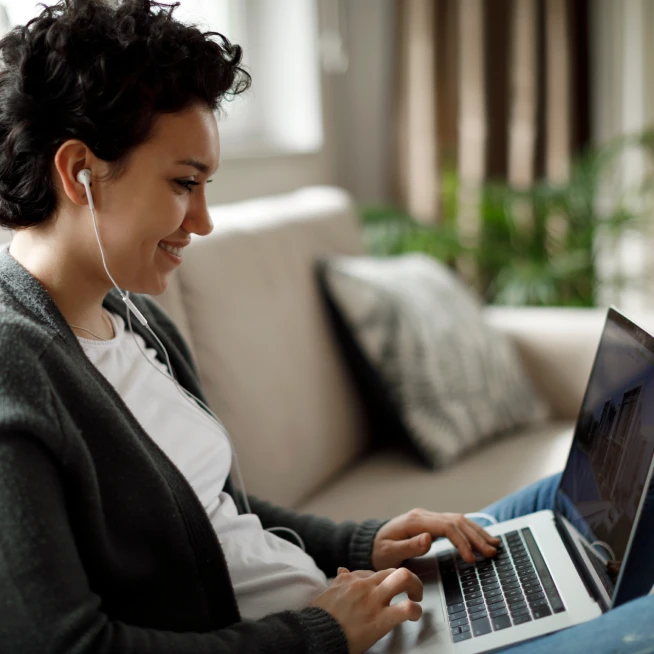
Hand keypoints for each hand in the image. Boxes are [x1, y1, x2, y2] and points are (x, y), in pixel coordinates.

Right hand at [310, 567, 422, 653]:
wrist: (314, 634)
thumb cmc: (319, 618)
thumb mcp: (327, 593)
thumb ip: (339, 581)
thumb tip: (342, 570)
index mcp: (351, 579)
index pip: (374, 572)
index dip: (384, 582)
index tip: (386, 590)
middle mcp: (364, 585)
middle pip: (393, 570)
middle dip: (407, 579)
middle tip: (410, 591)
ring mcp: (373, 600)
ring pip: (404, 578)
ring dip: (416, 586)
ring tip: (416, 598)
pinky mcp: (381, 619)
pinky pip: (406, 608)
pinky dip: (415, 610)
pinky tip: (415, 615)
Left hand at [372, 508, 500, 570]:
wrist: (371, 543)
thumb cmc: (379, 551)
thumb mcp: (389, 552)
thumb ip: (408, 545)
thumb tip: (428, 538)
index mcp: (415, 521)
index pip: (446, 526)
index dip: (462, 541)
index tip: (472, 558)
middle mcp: (424, 515)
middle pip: (456, 521)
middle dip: (475, 536)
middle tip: (491, 553)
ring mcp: (428, 518)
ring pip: (458, 520)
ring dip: (477, 532)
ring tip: (493, 545)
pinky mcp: (431, 523)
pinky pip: (454, 524)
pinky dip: (470, 530)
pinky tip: (481, 538)